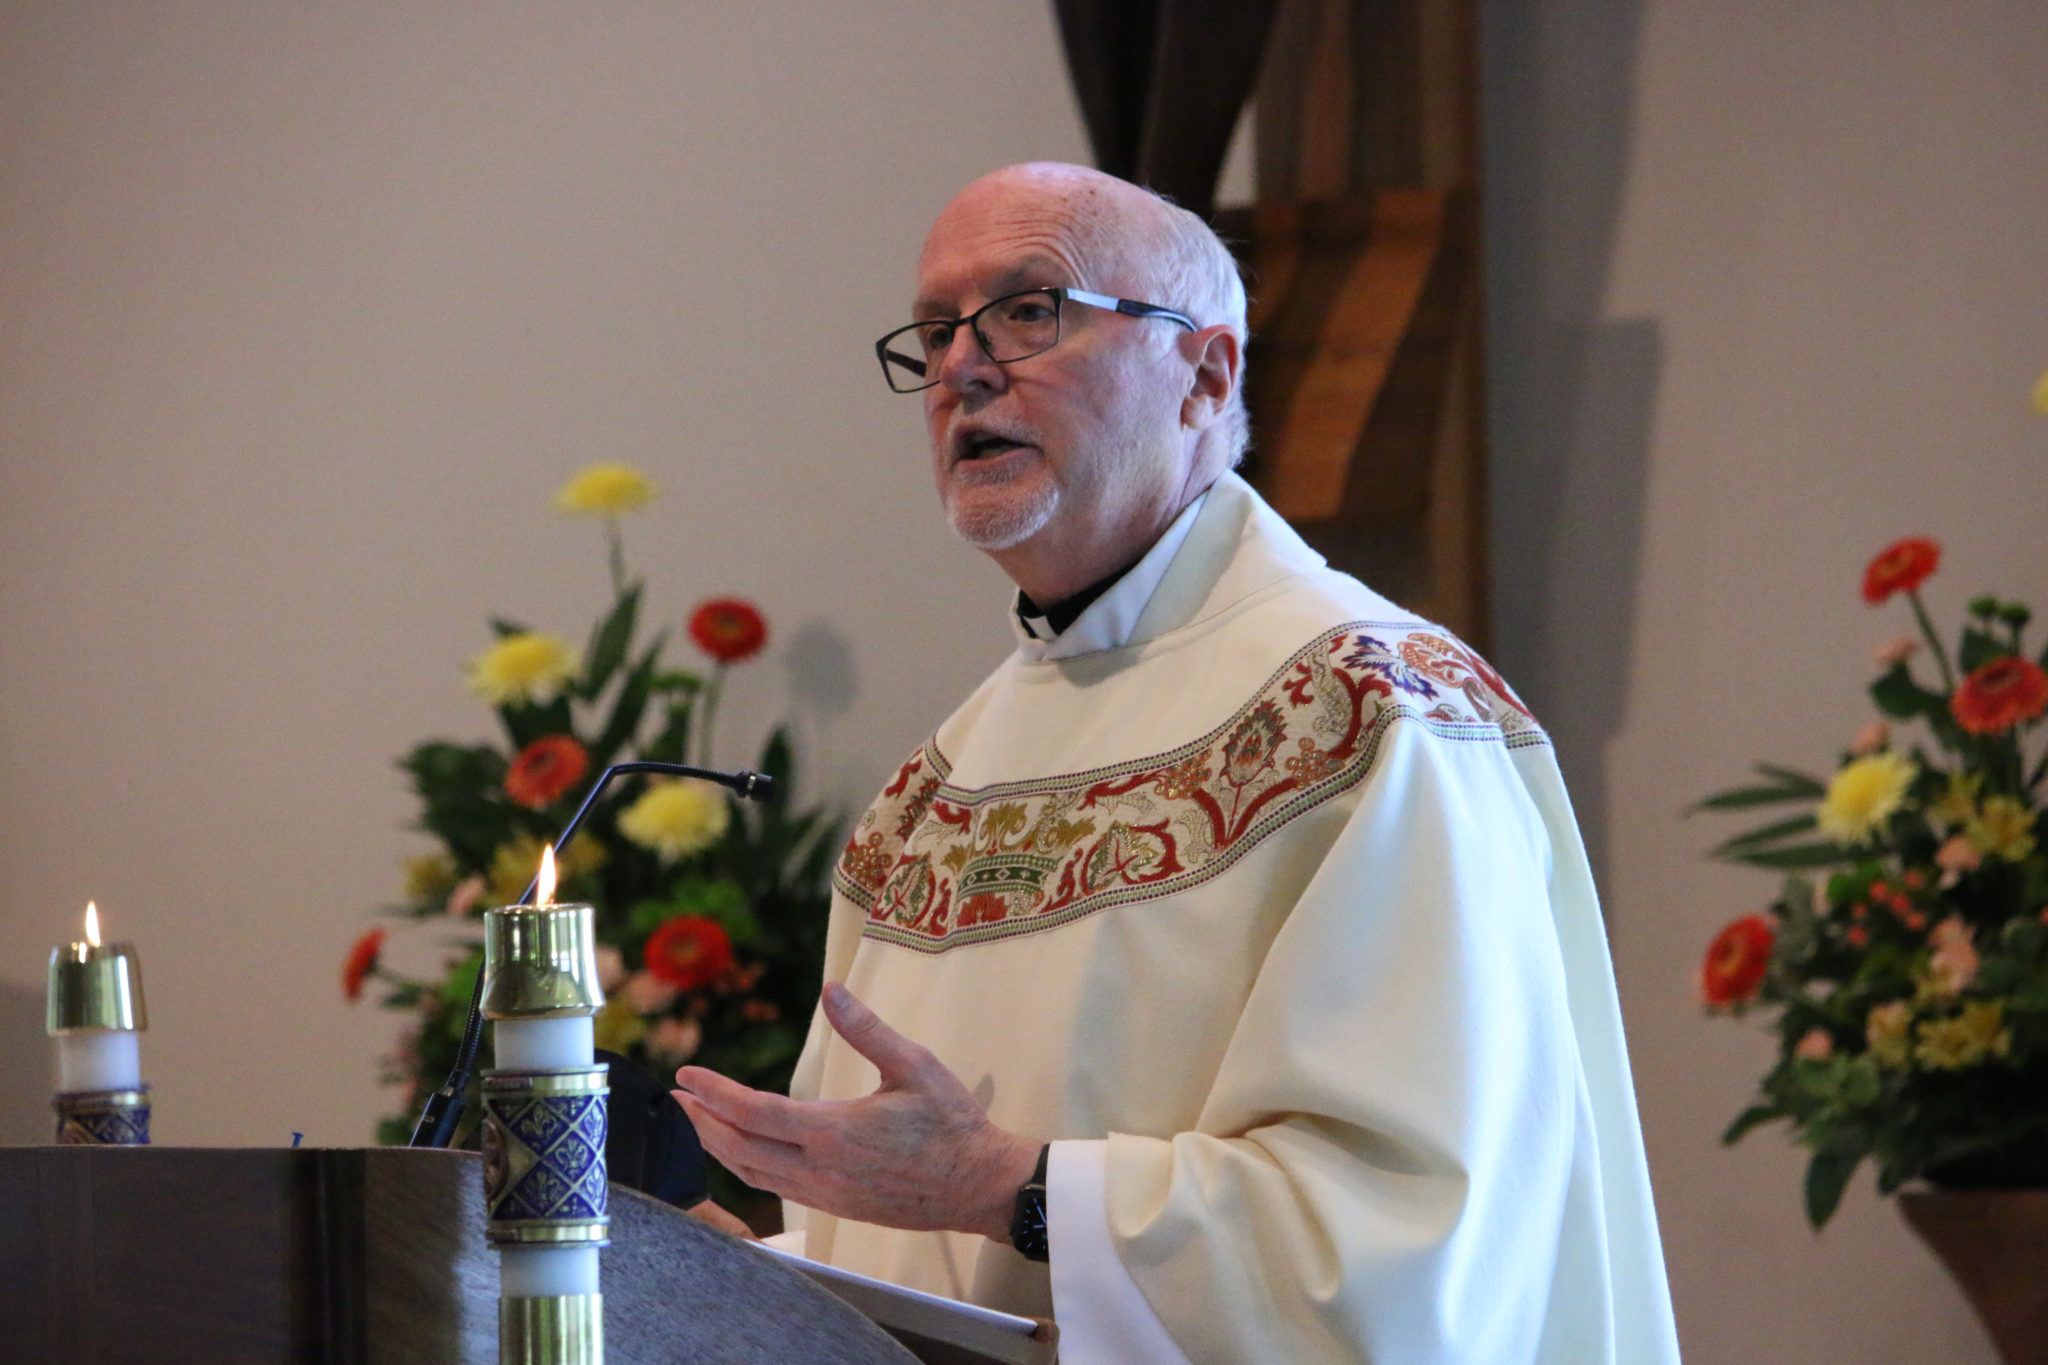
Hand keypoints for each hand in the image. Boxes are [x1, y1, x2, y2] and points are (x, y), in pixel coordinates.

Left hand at [672, 981, 1040, 1240]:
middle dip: (702, 1122)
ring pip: (753, 1174)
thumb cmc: (953, 1124)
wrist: (980, 1186)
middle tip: (678, 1098)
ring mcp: (825, 1194)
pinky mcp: (836, 1207)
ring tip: (698, 1122)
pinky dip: (746, 1168)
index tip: (686, 1076)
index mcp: (833, 1131)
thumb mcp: (915, 1065)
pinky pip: (775, 1189)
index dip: (714, 1093)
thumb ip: (866, 1029)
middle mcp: (820, 1169)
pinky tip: (743, 1154)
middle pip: (739, 1148)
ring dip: (719, 1147)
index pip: (753, 1112)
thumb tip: (830, 991)